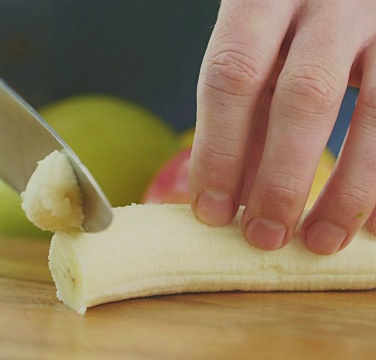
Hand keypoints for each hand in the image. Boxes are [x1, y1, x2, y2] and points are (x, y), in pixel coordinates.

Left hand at [190, 0, 375, 254]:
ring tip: (320, 241)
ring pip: (374, 111)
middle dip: (281, 178)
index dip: (218, 150)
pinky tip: (372, 224)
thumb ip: (245, 104)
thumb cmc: (287, 16)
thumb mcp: (257, 44)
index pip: (232, 76)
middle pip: (303, 97)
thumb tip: (229, 192)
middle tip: (262, 236)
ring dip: (347, 189)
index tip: (211, 211)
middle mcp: (327, 0)